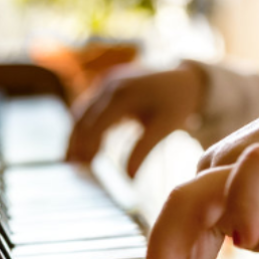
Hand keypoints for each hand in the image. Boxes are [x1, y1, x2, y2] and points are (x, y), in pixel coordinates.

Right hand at [66, 63, 205, 176]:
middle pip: (83, 117)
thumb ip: (143, 152)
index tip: (83, 166)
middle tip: (73, 166)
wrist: (185, 79)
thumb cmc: (176, 104)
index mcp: (123, 95)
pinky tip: (84, 143)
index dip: (88, 145)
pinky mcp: (107, 84)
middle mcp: (110, 85)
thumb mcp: (164, 128)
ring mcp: (107, 82)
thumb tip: (129, 179)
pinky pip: (89, 106)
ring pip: (82, 111)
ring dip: (77, 134)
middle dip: (77, 142)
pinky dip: (84, 124)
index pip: (96, 123)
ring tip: (74, 159)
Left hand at [115, 74, 258, 258]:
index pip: (173, 232)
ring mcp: (247, 166)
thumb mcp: (254, 231)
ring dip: (174, 248)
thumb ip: (209, 254)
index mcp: (209, 196)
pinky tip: (245, 239)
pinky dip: (245, 204)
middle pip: (175, 213)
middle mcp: (219, 177)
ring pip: (195, 196)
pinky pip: (256, 174)